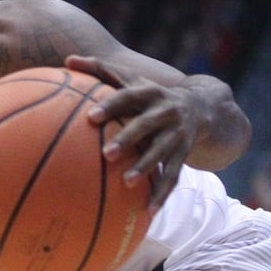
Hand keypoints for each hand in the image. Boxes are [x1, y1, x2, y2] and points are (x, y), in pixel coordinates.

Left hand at [66, 54, 195, 210]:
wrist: (203, 106)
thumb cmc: (150, 94)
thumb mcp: (131, 78)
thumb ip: (100, 70)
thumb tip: (67, 59)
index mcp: (150, 92)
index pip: (128, 96)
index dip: (111, 105)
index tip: (91, 117)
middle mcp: (166, 112)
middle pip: (147, 125)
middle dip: (128, 138)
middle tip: (106, 154)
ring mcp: (178, 134)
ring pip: (162, 152)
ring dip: (146, 167)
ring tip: (126, 182)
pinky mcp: (184, 154)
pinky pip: (174, 176)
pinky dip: (162, 193)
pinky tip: (148, 211)